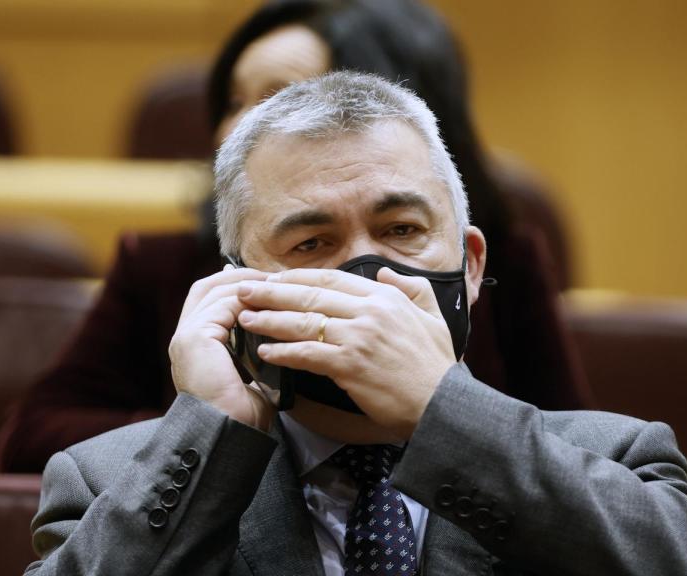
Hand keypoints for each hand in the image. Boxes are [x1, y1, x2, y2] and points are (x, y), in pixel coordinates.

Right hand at [169, 265, 272, 429]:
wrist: (228, 435)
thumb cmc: (241, 417)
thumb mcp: (250, 376)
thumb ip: (255, 351)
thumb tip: (278, 336)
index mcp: (194, 347)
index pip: (209, 300)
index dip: (236, 287)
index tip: (268, 286)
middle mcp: (184, 338)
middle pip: (207, 287)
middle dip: (240, 277)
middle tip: (272, 277)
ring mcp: (185, 336)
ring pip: (216, 292)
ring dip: (248, 286)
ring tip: (276, 285)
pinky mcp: (194, 337)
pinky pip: (223, 305)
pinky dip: (247, 300)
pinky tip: (269, 302)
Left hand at [234, 267, 455, 437]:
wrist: (442, 404)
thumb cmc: (436, 366)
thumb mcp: (433, 317)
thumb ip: (411, 289)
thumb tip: (385, 273)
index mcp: (385, 297)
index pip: (332, 277)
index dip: (298, 277)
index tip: (274, 278)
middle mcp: (369, 311)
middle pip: (310, 294)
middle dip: (272, 292)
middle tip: (244, 291)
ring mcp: (359, 337)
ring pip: (303, 322)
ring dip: (269, 320)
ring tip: (245, 319)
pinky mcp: (350, 365)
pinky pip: (307, 354)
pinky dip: (283, 352)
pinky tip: (264, 352)